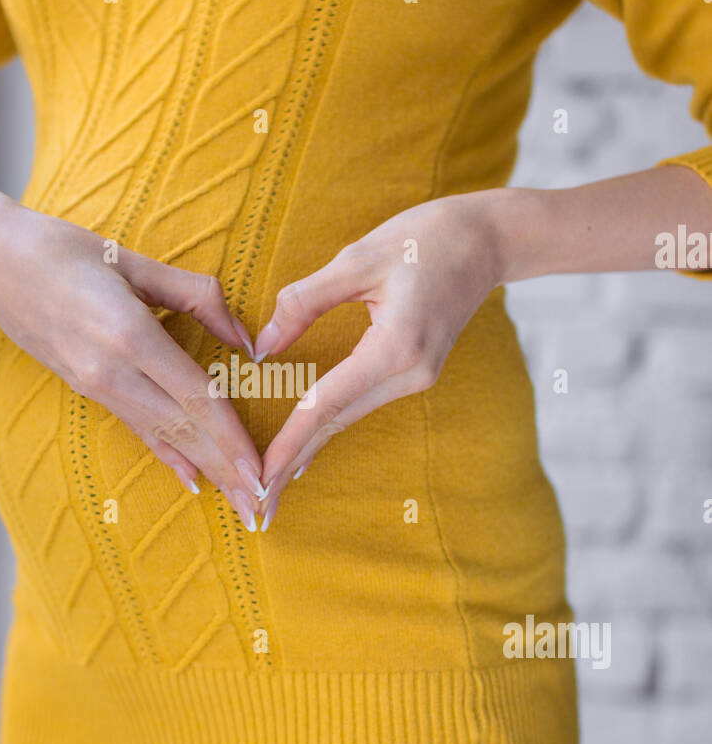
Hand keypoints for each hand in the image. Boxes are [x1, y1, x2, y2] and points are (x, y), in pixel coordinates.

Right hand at [0, 164, 265, 525]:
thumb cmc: (63, 249)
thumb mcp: (134, 261)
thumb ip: (196, 296)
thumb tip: (244, 337)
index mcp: (127, 335)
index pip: (195, 397)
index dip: (232, 438)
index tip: (261, 470)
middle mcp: (109, 371)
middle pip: (183, 430)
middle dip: (226, 472)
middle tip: (262, 511)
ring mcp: (94, 385)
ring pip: (163, 435)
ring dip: (206, 470)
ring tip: (237, 505)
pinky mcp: (85, 388)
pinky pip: (138, 428)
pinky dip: (169, 454)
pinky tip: (193, 479)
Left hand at [252, 191, 508, 527]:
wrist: (489, 238)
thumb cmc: (424, 237)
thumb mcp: (358, 258)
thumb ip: (305, 302)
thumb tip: (262, 348)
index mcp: (396, 346)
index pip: (327, 404)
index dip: (289, 443)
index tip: (260, 479)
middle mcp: (411, 373)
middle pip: (337, 423)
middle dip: (292, 463)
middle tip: (255, 506)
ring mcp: (418, 376)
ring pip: (349, 417)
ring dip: (308, 449)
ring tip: (269, 484)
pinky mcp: (417, 371)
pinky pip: (362, 404)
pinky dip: (329, 425)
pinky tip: (305, 448)